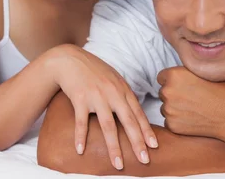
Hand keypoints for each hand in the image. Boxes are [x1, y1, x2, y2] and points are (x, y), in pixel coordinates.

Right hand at [47, 44, 156, 169]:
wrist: (70, 59)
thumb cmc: (93, 70)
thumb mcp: (113, 78)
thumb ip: (124, 94)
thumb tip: (134, 112)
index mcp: (122, 89)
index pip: (138, 113)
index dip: (146, 130)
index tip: (154, 146)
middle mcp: (112, 93)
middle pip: (128, 121)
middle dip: (137, 142)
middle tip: (145, 160)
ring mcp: (96, 96)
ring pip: (108, 125)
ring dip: (114, 146)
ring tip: (118, 164)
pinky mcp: (80, 99)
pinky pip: (81, 122)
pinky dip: (81, 137)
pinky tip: (80, 150)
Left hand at [157, 67, 224, 138]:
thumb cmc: (223, 93)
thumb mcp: (203, 73)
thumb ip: (185, 73)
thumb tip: (177, 75)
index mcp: (174, 75)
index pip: (162, 77)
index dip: (173, 81)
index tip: (183, 86)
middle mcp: (167, 91)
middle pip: (163, 92)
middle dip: (173, 95)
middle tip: (191, 98)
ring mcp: (168, 110)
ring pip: (166, 107)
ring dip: (175, 108)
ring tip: (195, 109)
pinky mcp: (172, 125)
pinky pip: (170, 121)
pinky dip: (178, 121)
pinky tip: (193, 119)